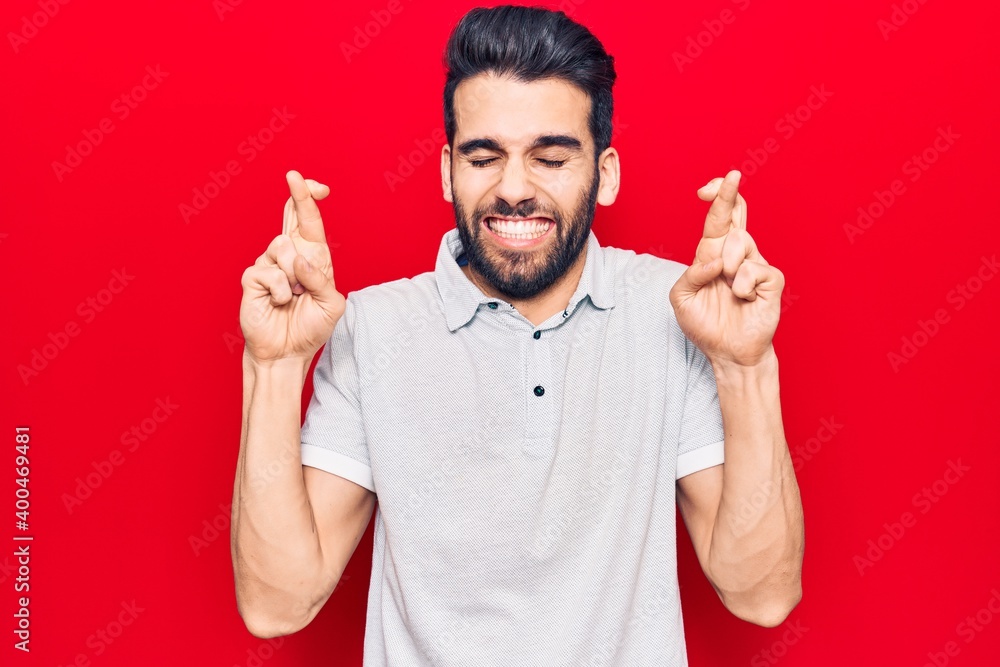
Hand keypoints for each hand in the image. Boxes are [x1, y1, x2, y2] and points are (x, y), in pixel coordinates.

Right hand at [240, 170, 345, 364]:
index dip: (309, 199)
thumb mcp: (331, 306)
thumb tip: (300, 260)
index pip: (309, 222)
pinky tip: (279, 303)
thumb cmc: (310, 328)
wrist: (287, 353)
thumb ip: (321, 281)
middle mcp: (290, 256)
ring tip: (295, 296)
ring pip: (282, 246)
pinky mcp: (252, 278)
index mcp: (312, 258)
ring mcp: (269, 265)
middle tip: (295, 177)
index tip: (316, 184)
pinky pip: (270, 272)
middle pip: (291, 216)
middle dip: (298, 195)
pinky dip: (282, 291)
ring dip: (295, 274)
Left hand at [668, 170, 784, 367]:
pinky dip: (743, 286)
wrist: (728, 353)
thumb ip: (690, 275)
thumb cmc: (706, 325)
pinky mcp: (772, 280)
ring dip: (728, 264)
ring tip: (729, 289)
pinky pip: (755, 269)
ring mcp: (756, 265)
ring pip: (741, 241)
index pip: (718, 218)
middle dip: (730, 193)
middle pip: (737, 214)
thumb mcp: (682, 299)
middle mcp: (736, 255)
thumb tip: (715, 261)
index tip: (706, 188)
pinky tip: (745, 300)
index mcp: (713, 254)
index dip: (717, 198)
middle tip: (731, 176)